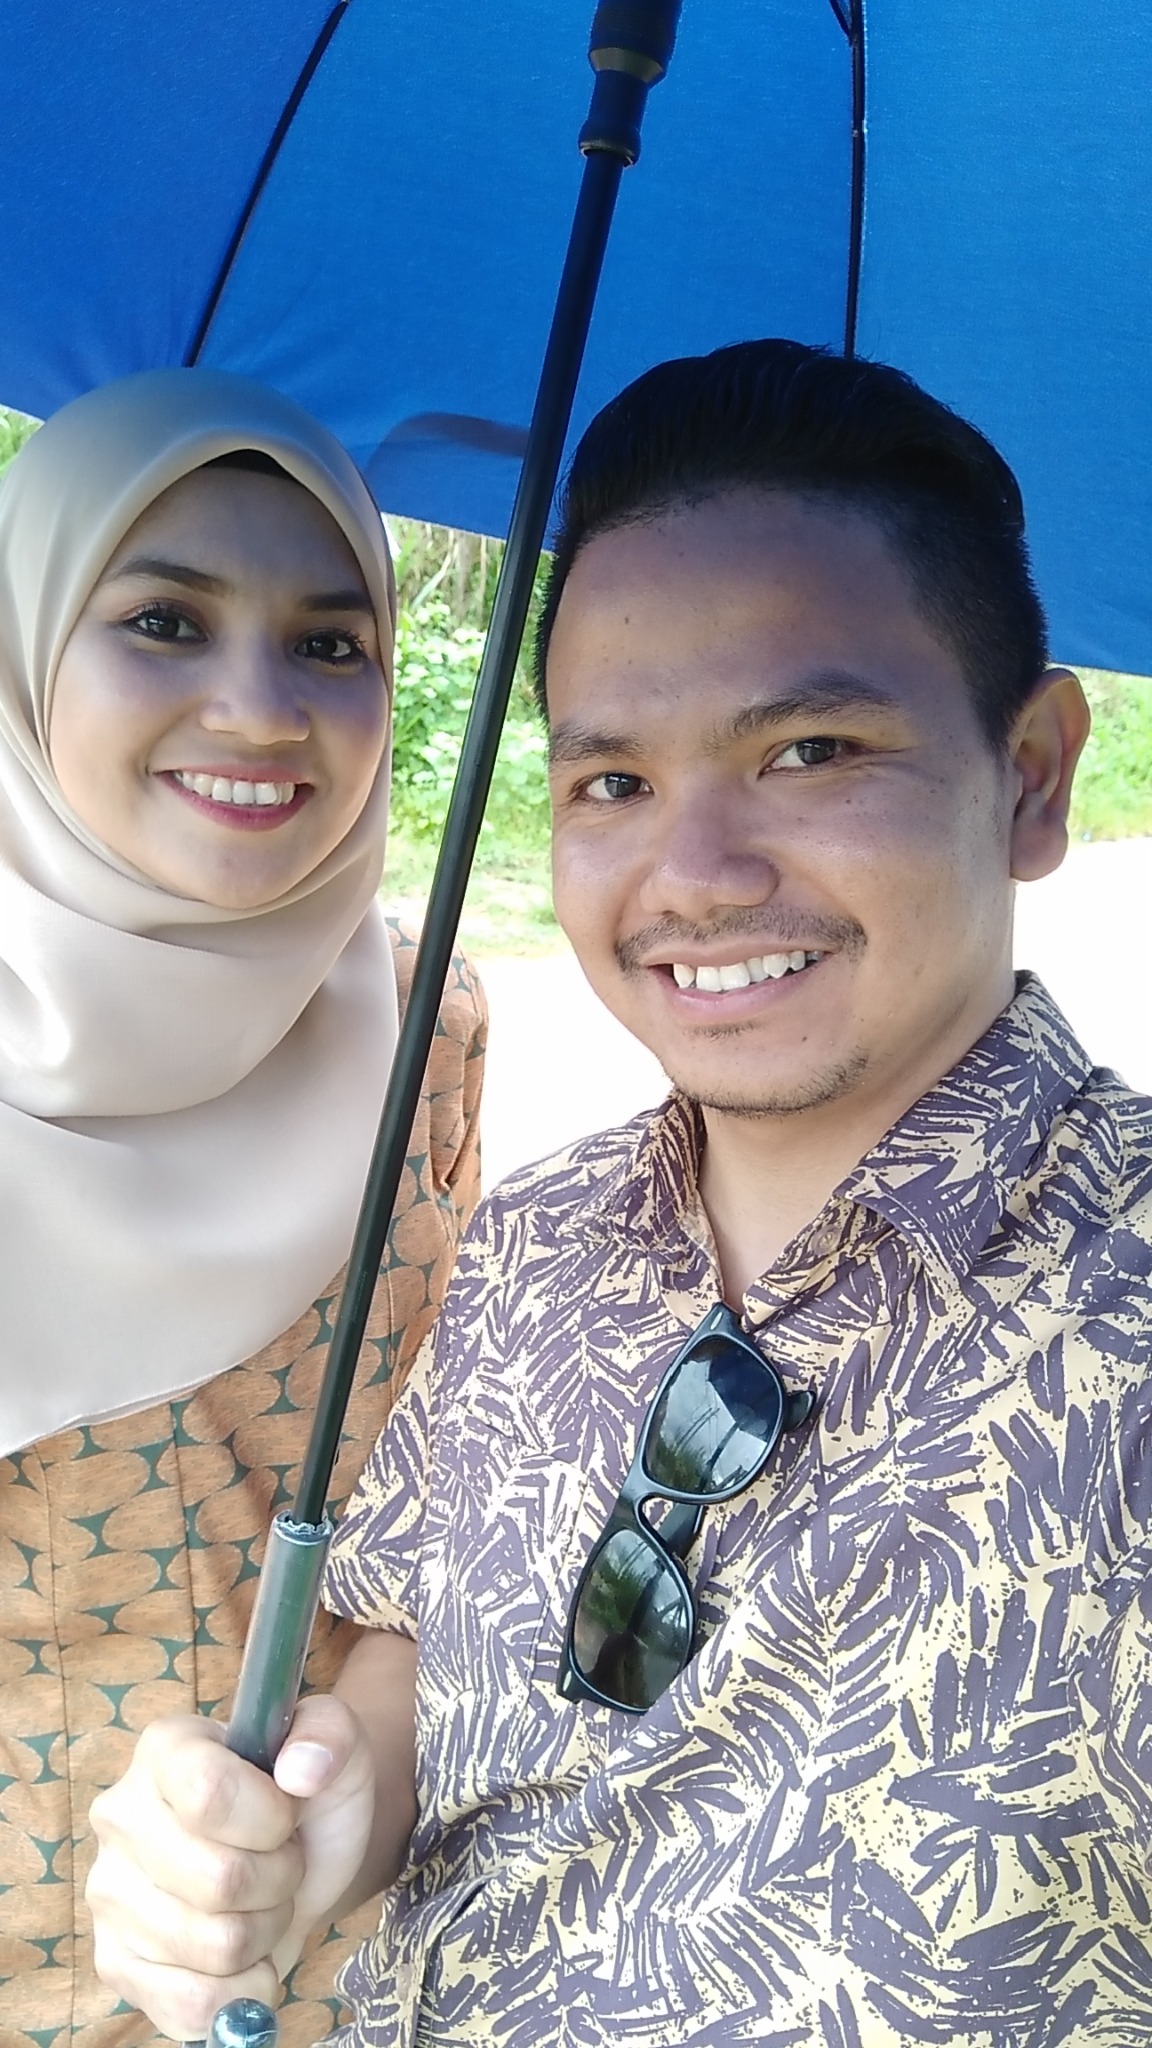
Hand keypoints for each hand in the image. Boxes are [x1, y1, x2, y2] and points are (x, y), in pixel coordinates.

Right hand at [87, 1695, 375, 2042]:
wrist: (297, 1857)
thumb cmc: (308, 1797)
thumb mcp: (336, 1748)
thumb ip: (329, 1735)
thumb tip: (301, 1769)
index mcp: (166, 1749)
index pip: (209, 1795)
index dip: (270, 1820)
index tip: (288, 1815)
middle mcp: (121, 1817)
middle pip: (220, 1880)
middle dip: (279, 1880)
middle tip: (280, 1861)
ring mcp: (110, 1895)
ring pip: (216, 1946)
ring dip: (265, 1931)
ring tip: (262, 1898)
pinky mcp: (116, 1965)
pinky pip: (192, 2005)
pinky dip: (242, 1989)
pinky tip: (245, 1954)